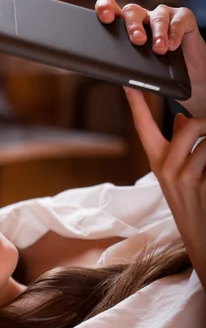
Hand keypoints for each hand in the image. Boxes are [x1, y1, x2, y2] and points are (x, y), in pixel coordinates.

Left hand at [94, 0, 205, 117]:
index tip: (106, 18)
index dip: (105, 8)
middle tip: (137, 41)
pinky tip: (173, 45)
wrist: (188, 76)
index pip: (110, 8)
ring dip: (158, 33)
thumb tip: (127, 88)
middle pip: (132, 11)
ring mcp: (163, 16)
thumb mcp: (142, 80)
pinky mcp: (183, 18)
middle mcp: (143, 18)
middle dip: (133, 25)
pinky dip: (175, 32)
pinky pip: (178, 19)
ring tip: (159, 49)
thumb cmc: (160, 74)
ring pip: (157, 16)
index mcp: (125, 29)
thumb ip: (132, 82)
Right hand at [125, 87, 205, 291]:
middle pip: (188, 126)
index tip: (129, 85)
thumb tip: (182, 119)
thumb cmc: (194, 206)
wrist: (202, 241)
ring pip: (205, 139)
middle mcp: (166, 168)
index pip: (143, 127)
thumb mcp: (180, 176)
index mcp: (158, 162)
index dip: (136, 105)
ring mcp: (183, 178)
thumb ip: (180, 145)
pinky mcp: (200, 185)